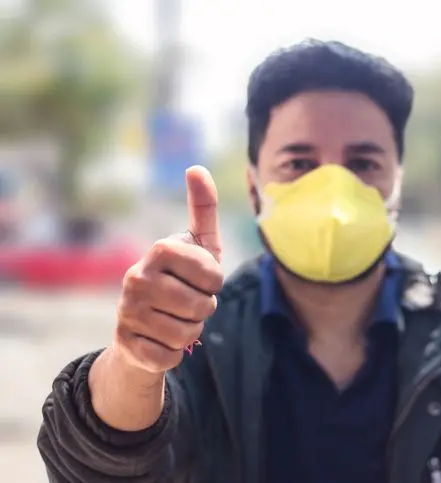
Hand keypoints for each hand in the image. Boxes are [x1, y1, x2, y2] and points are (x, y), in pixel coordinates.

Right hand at [113, 166, 223, 373]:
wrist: (145, 325)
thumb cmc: (182, 278)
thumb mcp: (199, 244)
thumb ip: (203, 208)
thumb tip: (197, 168)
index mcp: (159, 250)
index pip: (214, 276)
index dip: (215, 283)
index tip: (200, 280)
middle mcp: (136, 278)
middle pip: (203, 307)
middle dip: (204, 310)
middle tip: (187, 302)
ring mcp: (127, 312)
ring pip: (189, 334)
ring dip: (190, 331)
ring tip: (174, 318)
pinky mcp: (126, 345)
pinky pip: (172, 357)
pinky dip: (174, 353)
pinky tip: (160, 339)